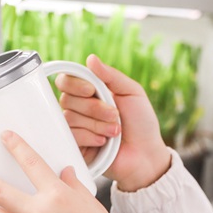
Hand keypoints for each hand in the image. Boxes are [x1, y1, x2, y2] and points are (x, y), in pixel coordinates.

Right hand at [56, 54, 172, 192]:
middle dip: (94, 108)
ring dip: (97, 124)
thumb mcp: (132, 92)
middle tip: (115, 115)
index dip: (76, 84)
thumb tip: (91, 59)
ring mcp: (76, 127)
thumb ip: (111, 75)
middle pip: (67, 99)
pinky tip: (104, 142)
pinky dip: (91, 137)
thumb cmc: (141, 122)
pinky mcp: (75, 146)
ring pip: (70, 118)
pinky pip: (71, 135)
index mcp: (90, 92)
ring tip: (115, 132)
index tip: (92, 90)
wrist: (146, 154)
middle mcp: (79, 108)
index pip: (67, 80)